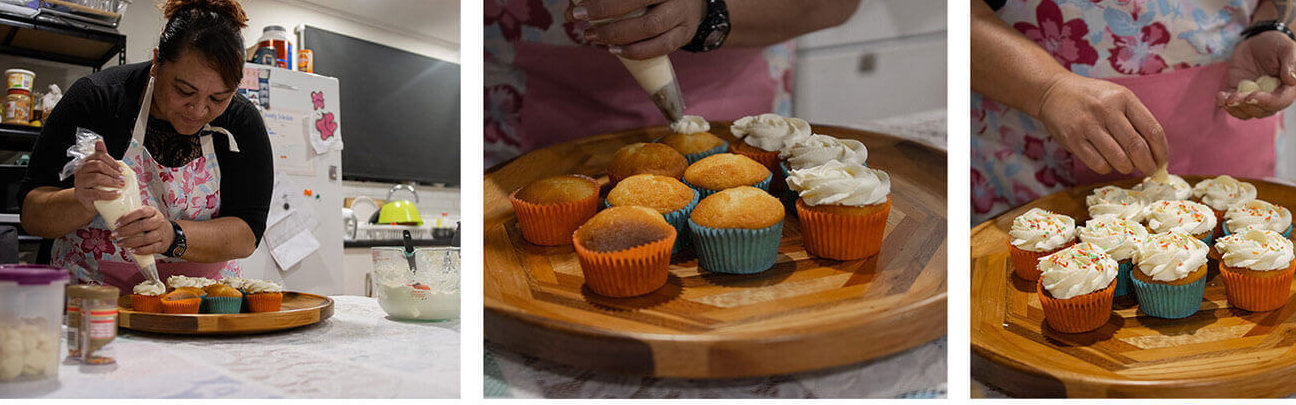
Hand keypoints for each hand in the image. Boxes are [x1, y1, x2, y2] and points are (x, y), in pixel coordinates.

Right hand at [72, 140, 123, 211]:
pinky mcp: (81, 195)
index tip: (122, 169)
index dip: (112, 161)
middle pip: (97, 165)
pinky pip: (96, 193)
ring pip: (96, 177)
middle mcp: (80, 171)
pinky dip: (109, 194)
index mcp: (85, 163)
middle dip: (113, 171)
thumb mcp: (100, 171)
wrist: (90, 203)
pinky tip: (117, 194)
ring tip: (121, 185)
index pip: (98, 156)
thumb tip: (99, 142)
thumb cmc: (96, 186)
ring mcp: (79, 183)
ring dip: (112, 181)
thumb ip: (102, 158)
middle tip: (123, 178)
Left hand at [113, 206, 173, 255]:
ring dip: (130, 242)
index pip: (141, 212)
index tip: (116, 223)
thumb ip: (134, 217)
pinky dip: (140, 250)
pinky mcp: (162, 244)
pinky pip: (151, 248)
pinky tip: (131, 250)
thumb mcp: (147, 216)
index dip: (128, 217)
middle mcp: (159, 221)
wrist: (170, 234)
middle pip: (142, 226)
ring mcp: (162, 233)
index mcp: (153, 211)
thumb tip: (114, 224)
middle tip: (114, 235)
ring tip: (119, 243)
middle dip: (125, 231)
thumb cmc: (152, 224)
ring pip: (146, 238)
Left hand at [567, 0, 705, 59]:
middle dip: (605, 13)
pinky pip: (661, 47)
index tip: (577, 9)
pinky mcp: (685, 33)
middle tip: (581, 23)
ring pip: (651, 27)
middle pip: (639, 1)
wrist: (692, 0)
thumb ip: (612, 0)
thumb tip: (571, 9)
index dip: (602, 2)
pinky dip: (636, 51)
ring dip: (618, 35)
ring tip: (594, 38)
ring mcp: (682, 13)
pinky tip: (615, 51)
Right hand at [1036, 74, 1167, 174]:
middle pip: (1136, 147)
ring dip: (1127, 168)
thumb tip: (1154, 151)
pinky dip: (1106, 168)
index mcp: (1124, 98)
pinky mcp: (1072, 139)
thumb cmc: (1091, 97)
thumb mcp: (1116, 97)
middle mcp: (1106, 110)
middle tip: (1149, 171)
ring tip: (1127, 166)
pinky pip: (1097, 163)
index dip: (1161, 151)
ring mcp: (1087, 125)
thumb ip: (1135, 118)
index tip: (1162, 162)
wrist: (1053, 92)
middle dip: (1147, 165)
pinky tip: (1106, 163)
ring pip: (1118, 158)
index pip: (1152, 130)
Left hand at [1219, 31, 1295, 118]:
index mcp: (1286, 88)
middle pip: (1262, 111)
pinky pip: (1231, 105)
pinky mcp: (1237, 93)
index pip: (1280, 102)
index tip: (1253, 95)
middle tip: (1235, 97)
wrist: (1257, 42)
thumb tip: (1292, 80)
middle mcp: (1271, 96)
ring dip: (1234, 109)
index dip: (1267, 102)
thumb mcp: (1287, 48)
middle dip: (1247, 106)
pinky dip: (1224, 104)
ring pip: (1246, 112)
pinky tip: (1220, 96)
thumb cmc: (1276, 44)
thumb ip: (1291, 62)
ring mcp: (1253, 96)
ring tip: (1226, 98)